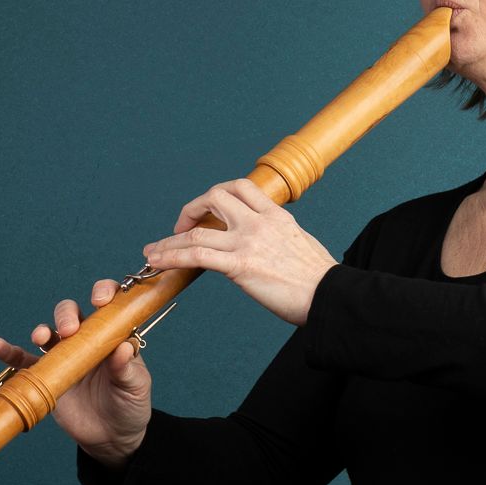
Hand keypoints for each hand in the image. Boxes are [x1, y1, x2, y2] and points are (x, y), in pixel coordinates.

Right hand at [0, 280, 150, 467]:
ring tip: (41, 336)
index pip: (108, 305)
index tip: (99, 300)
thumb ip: (128, 367)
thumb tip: (124, 348)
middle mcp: (87, 340)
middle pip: (72, 314)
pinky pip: (24, 361)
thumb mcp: (136, 386)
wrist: (111, 437)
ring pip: (49, 333)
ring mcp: (65, 356)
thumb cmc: (130, 405)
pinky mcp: (47, 376)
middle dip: (67, 315)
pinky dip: (9, 352)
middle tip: (69, 330)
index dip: (104, 293)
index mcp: (112, 336)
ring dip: (42, 330)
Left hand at [142, 178, 337, 325]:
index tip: (206, 211)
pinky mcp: (241, 266)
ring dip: (169, 242)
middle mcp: (259, 222)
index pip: (240, 188)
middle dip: (190, 210)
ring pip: (197, 231)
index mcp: (276, 215)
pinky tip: (158, 263)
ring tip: (153, 252)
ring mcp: (248, 242)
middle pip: (214, 197)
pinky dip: (172, 257)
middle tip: (180, 228)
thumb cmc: (319, 279)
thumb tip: (266, 242)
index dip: (216, 195)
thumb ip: (278, 235)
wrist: (331, 296)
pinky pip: (197, 256)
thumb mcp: (300, 242)